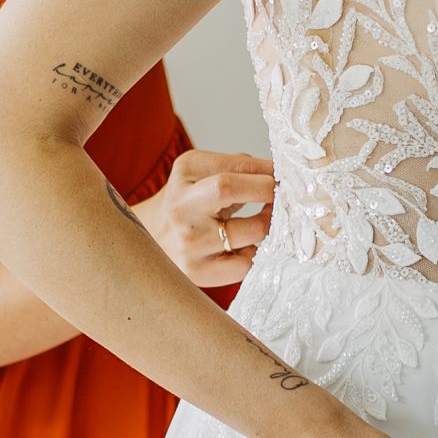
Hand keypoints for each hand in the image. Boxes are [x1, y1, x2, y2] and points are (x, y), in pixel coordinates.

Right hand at [134, 149, 274, 286]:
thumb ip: (239, 168)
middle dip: (267, 192)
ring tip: (262, 221)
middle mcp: (181, 205)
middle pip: (227, 188)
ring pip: (250, 232)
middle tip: (282, 198)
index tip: (285, 177)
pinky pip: (245, 264)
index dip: (269, 172)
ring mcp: (188, 241)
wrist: (152, 240)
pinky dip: (252, 253)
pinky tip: (242, 246)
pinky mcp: (197, 272)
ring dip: (266, 225)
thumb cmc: (190, 203)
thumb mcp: (204, 173)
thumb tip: (279, 174)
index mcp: (186, 172)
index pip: (236, 165)